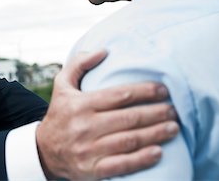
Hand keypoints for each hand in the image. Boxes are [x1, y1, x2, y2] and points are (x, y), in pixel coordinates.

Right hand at [36, 50, 178, 179]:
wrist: (44, 150)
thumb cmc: (60, 113)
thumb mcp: (62, 85)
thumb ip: (79, 64)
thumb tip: (103, 51)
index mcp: (80, 104)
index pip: (119, 95)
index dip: (144, 92)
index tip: (163, 90)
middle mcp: (84, 126)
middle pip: (129, 118)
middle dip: (156, 112)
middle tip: (174, 109)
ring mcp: (88, 149)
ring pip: (129, 140)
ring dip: (155, 134)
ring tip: (174, 127)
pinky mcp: (92, 169)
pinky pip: (121, 165)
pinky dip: (141, 159)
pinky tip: (158, 152)